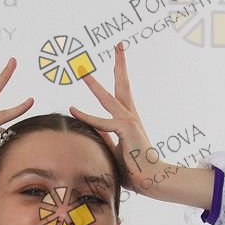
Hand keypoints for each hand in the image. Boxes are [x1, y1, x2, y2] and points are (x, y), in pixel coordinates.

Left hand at [68, 43, 159, 194]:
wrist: (151, 179)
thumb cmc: (134, 169)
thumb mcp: (114, 149)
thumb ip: (104, 137)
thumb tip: (91, 130)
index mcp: (129, 119)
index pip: (122, 93)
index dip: (119, 75)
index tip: (116, 61)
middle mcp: (130, 115)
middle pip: (123, 84)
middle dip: (120, 63)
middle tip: (118, 44)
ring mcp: (129, 120)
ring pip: (108, 97)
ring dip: (94, 83)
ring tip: (83, 69)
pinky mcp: (125, 129)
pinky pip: (101, 122)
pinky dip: (86, 116)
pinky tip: (73, 109)